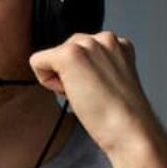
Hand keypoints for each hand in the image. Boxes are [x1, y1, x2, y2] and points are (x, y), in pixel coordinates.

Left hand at [29, 31, 158, 155]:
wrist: (129, 129)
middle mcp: (104, 38)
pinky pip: (37, 61)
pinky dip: (46, 81)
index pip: (81, 50)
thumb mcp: (111, 79)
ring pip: (51, 57)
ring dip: (61, 78)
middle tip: (91, 93)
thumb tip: (72, 69)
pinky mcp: (69, 54)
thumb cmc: (121, 115)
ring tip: (86, 93)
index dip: (82, 74)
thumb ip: (95, 66)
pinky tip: (72, 92)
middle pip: (64, 50)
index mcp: (117, 44)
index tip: (99, 89)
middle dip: (70, 73)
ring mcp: (87, 44)